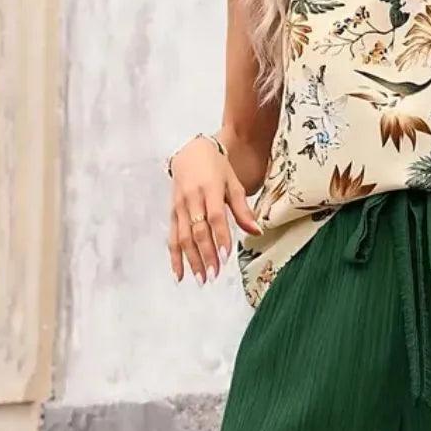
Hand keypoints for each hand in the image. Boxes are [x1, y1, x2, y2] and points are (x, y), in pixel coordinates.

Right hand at [167, 136, 260, 283]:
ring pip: (183, 236)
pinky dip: (175, 256)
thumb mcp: (234, 184)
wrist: (192, 151)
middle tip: (213, 274)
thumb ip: (243, 210)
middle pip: (198, 230)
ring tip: (201, 279)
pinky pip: (172, 237)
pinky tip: (179, 274)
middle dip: (206, 254)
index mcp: (209, 189)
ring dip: (191, 260)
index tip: (225, 256)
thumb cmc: (216, 168)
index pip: (215, 217)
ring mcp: (180, 207)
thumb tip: (257, 231)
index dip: (220, 237)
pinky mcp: (173, 213)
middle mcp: (192, 199)